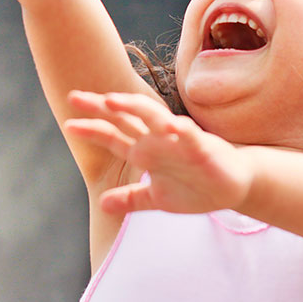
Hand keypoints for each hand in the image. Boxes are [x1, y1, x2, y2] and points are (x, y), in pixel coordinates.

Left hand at [65, 91, 252, 214]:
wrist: (233, 187)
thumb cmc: (195, 188)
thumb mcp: (157, 198)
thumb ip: (132, 198)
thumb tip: (102, 204)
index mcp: (145, 151)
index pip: (113, 136)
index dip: (91, 130)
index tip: (69, 124)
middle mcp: (157, 140)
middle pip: (125, 118)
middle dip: (101, 107)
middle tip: (74, 97)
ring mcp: (178, 141)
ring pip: (153, 117)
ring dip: (133, 107)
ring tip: (112, 100)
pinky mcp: (201, 147)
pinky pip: (189, 135)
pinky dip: (180, 129)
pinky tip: (170, 125)